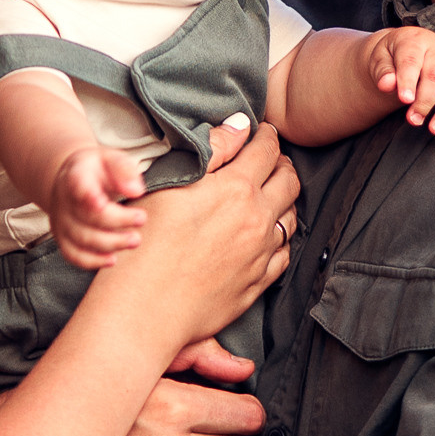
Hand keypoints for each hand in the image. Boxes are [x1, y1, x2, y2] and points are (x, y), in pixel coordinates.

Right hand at [47, 144, 149, 270]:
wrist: (71, 180)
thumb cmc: (98, 170)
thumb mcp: (111, 158)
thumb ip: (124, 170)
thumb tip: (136, 191)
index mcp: (76, 175)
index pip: (78, 184)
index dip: (88, 195)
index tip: (101, 202)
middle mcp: (63, 199)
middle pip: (86, 216)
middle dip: (116, 221)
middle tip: (142, 219)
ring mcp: (60, 221)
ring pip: (81, 239)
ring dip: (110, 243)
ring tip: (135, 240)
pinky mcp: (62, 238)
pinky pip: (73, 255)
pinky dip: (92, 261)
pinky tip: (113, 259)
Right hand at [100, 120, 299, 354]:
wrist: (143, 310)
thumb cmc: (143, 243)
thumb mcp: (168, 183)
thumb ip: (211, 150)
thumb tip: (241, 125)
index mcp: (236, 189)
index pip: (266, 150)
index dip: (267, 136)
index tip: (264, 133)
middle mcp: (256, 220)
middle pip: (288, 181)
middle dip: (283, 164)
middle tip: (272, 160)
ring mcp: (259, 255)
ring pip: (291, 219)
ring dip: (284, 201)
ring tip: (271, 195)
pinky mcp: (255, 284)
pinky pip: (282, 255)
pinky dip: (280, 238)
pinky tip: (267, 236)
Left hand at [365, 25, 434, 134]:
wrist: (407, 49)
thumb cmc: (391, 57)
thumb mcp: (380, 59)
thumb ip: (382, 71)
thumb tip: (386, 84)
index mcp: (415, 41)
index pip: (411, 60)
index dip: (408, 81)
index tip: (404, 99)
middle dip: (426, 100)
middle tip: (414, 121)